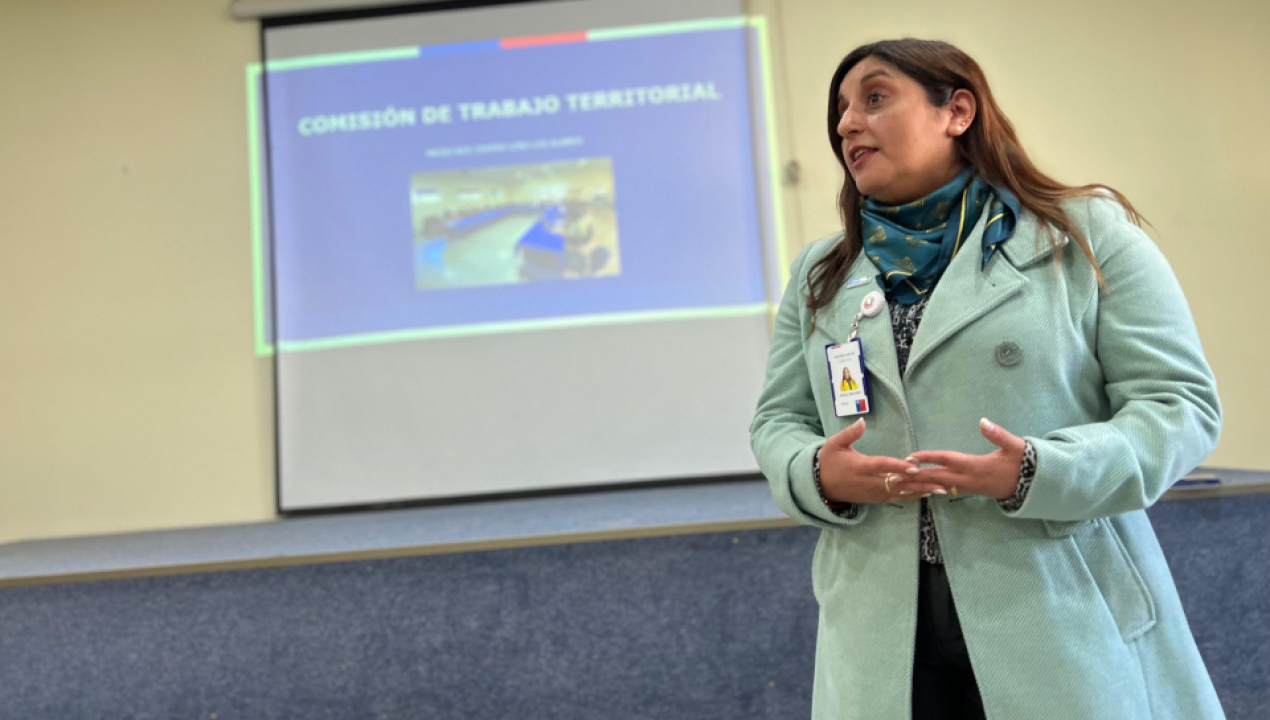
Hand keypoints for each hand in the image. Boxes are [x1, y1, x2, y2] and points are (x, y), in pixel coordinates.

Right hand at [819, 419, 947, 503]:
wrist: (820, 486)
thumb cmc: (829, 462)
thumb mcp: (834, 444)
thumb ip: (850, 433)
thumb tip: (862, 421)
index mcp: (860, 466)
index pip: (882, 466)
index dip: (898, 466)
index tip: (914, 466)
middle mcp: (869, 482)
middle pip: (897, 482)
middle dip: (919, 483)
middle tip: (939, 482)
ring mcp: (873, 492)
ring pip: (900, 492)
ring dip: (920, 491)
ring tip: (939, 490)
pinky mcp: (875, 499)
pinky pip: (896, 498)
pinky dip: (911, 496)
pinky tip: (925, 494)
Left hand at [905, 418, 1025, 500]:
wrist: (1032, 486)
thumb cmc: (1022, 463)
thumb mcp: (1015, 446)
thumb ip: (999, 434)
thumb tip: (983, 421)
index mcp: (975, 466)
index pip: (947, 460)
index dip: (928, 458)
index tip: (910, 458)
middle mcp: (968, 478)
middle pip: (936, 478)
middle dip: (915, 478)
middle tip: (894, 477)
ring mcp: (968, 486)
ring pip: (938, 487)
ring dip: (919, 487)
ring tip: (900, 486)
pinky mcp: (969, 490)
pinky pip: (945, 490)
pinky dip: (931, 489)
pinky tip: (920, 489)